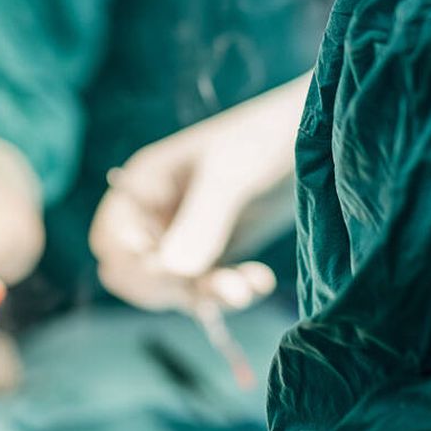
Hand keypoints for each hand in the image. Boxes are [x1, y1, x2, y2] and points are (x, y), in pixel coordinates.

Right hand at [90, 73, 309, 312]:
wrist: (319, 138)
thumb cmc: (266, 137)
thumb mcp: (230, 174)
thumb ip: (201, 220)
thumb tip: (170, 271)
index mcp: (146, 182)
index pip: (111, 239)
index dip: (133, 265)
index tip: (174, 274)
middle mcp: (159, 211)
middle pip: (139, 272)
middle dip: (177, 287)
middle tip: (222, 288)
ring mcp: (189, 233)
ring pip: (179, 286)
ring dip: (211, 293)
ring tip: (249, 287)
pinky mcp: (220, 249)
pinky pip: (211, 287)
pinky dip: (233, 290)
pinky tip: (261, 280)